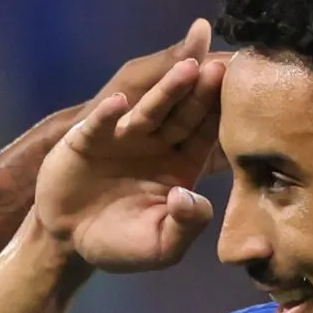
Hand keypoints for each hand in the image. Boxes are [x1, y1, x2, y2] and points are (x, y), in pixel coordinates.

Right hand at [36, 18, 223, 271]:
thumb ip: (186, 226)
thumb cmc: (121, 243)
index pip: (206, 133)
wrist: (69, 240)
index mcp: (182, 164)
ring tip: (187, 67)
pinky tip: (118, 102)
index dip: (221, 114)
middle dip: (201, 90)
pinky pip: (99, 124)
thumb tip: (187, 196)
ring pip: (149, 110)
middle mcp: (157, 143)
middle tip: (221, 65)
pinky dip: (108, 114)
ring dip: (167, 90)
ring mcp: (123, 136)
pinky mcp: (87, 138)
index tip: (243, 94)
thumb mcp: (161, 247)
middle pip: (183, 113)